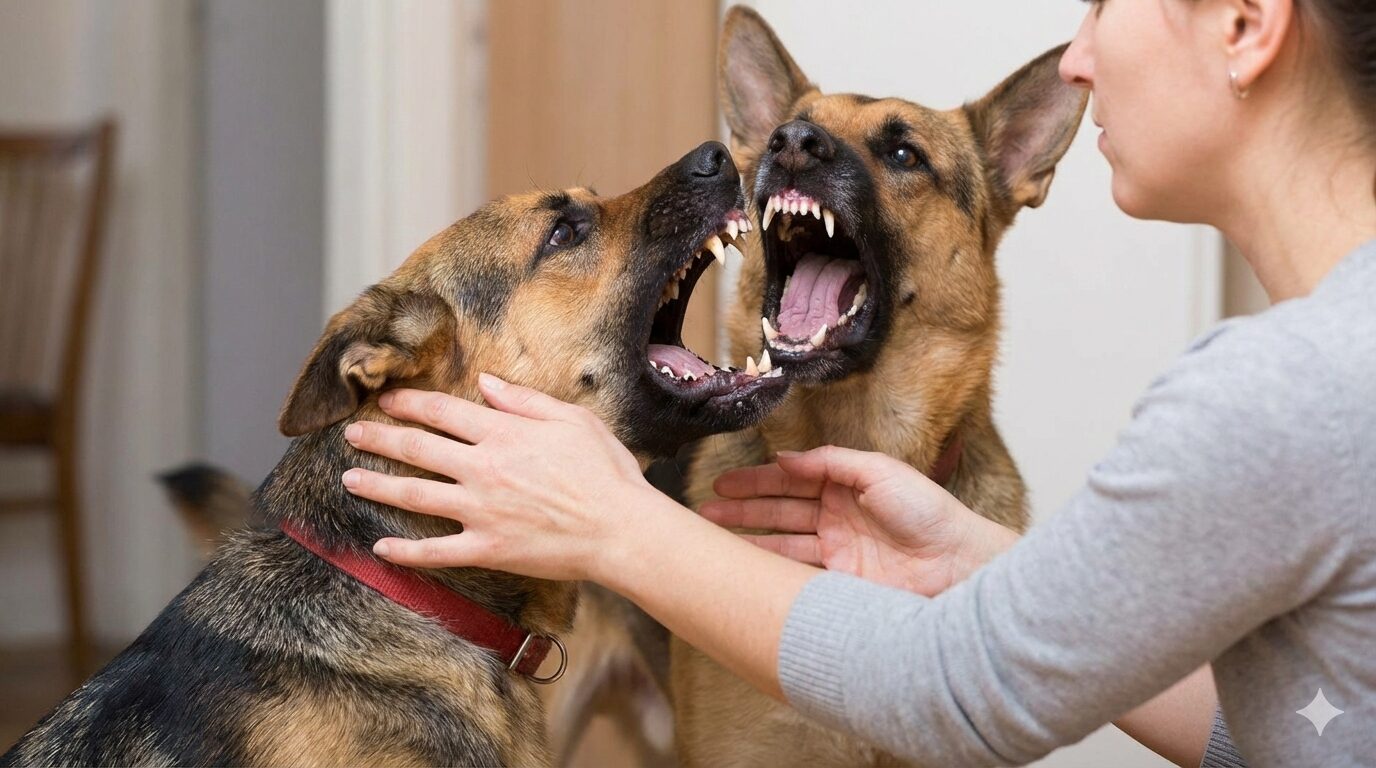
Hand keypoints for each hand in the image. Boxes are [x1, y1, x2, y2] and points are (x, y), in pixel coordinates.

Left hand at [340, 373, 662, 581]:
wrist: (620, 529)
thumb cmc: (605, 472)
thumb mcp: (572, 420)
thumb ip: (524, 401)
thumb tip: (485, 383)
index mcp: (503, 434)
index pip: (443, 412)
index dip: (410, 402)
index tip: (387, 400)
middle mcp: (483, 469)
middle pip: (417, 449)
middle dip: (379, 439)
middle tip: (351, 434)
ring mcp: (481, 511)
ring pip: (415, 495)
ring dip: (378, 485)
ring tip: (349, 479)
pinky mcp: (488, 548)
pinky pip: (437, 552)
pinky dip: (406, 551)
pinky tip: (382, 547)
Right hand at [700, 446, 1017, 595]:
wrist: (957, 564)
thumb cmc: (928, 512)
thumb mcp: (878, 471)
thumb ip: (829, 462)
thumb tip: (785, 458)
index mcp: (847, 485)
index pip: (792, 479)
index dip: (757, 481)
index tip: (724, 483)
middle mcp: (838, 516)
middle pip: (780, 509)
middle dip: (743, 508)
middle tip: (707, 509)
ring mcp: (838, 549)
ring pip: (782, 540)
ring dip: (749, 536)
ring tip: (714, 534)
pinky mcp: (840, 581)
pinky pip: (797, 571)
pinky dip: (771, 565)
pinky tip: (746, 561)